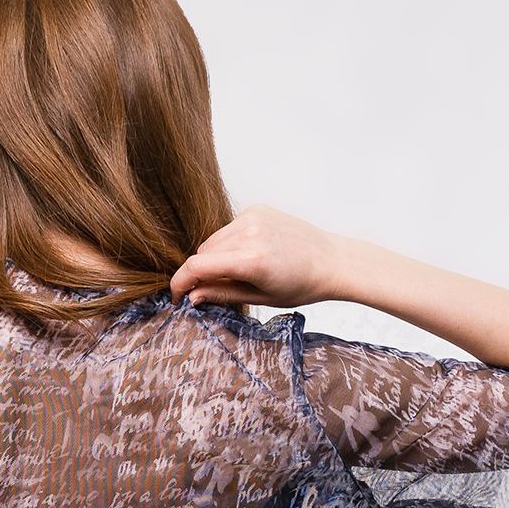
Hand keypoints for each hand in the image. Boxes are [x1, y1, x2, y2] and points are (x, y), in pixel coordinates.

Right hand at [169, 205, 345, 309]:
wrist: (331, 260)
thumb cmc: (300, 285)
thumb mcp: (260, 297)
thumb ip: (222, 294)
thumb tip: (192, 297)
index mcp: (252, 260)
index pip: (197, 266)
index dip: (180, 283)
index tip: (177, 296)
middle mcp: (250, 233)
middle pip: (203, 253)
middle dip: (202, 273)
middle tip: (215, 290)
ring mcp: (253, 217)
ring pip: (213, 241)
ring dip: (215, 258)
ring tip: (240, 272)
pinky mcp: (256, 209)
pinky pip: (227, 230)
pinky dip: (229, 244)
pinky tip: (250, 254)